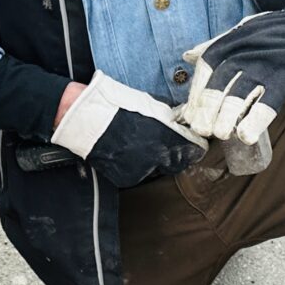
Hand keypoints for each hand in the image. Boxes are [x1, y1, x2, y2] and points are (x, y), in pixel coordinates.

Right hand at [51, 72, 205, 189]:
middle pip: (178, 162)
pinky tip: (135, 154)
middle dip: (179, 154)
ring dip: (160, 161)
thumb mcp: (151, 106)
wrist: (87, 118)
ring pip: (159, 170)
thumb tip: (181, 123)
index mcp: (166, 138)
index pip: (193, 149)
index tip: (197, 143)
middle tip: (176, 146)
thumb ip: (170, 118)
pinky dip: (142, 167)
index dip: (196, 145)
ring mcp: (141, 171)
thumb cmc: (117, 105)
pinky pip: (142, 174)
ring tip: (149, 147)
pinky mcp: (126, 178)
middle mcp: (157, 158)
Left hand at [179, 0, 284, 145]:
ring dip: (227, 118)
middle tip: (203, 130)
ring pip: (239, 95)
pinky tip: (247, 136)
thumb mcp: (238, 33)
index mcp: (227, 45)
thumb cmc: (269, 34)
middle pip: (218, 86)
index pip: (204, 73)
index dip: (195, 97)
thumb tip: (187, 55)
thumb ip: (213, 45)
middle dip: (207, 110)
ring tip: (221, 135)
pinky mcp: (284, 77)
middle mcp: (241, 54)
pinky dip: (255, 120)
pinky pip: (268, 102)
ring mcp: (262, 66)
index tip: (191, 116)